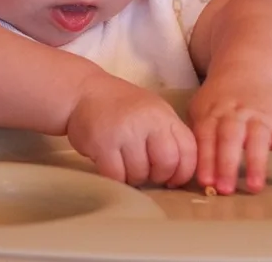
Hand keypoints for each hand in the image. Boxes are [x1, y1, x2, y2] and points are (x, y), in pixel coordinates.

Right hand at [66, 73, 196, 187]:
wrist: (83, 92)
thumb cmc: (121, 107)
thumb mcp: (152, 112)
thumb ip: (168, 136)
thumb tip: (180, 174)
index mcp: (164, 115)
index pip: (188, 149)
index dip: (184, 171)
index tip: (173, 179)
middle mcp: (148, 121)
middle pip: (167, 163)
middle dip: (158, 176)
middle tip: (146, 173)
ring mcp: (125, 132)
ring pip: (140, 173)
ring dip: (134, 178)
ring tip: (125, 165)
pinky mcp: (103, 144)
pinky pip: (117, 176)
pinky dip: (116, 178)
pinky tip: (111, 166)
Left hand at [189, 77, 271, 194]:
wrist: (250, 69)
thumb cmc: (220, 98)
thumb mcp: (201, 108)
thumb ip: (196, 134)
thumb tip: (186, 167)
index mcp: (213, 112)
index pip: (207, 136)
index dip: (205, 159)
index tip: (205, 182)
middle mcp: (237, 114)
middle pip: (231, 137)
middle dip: (227, 164)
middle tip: (225, 190)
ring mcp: (261, 118)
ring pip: (259, 139)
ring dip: (257, 163)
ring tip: (255, 188)